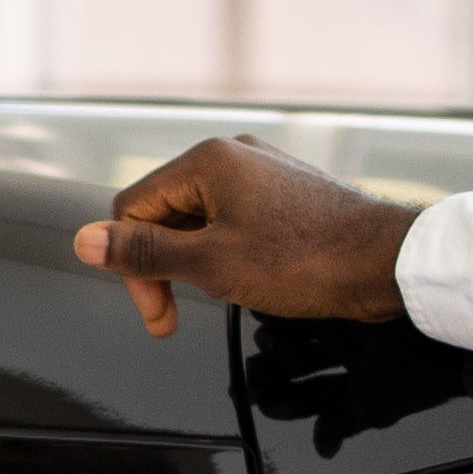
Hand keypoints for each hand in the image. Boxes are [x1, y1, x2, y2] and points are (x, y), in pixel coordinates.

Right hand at [76, 134, 418, 338]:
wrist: (386, 263)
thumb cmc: (309, 259)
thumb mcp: (212, 264)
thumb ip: (145, 253)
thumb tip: (86, 240)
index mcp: (207, 162)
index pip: (133, 208)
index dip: (132, 264)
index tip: (156, 308)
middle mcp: (233, 157)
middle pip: (164, 213)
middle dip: (164, 268)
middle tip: (174, 316)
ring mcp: (262, 174)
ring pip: (199, 220)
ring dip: (196, 264)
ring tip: (221, 295)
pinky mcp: (285, 194)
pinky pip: (233, 221)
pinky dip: (227, 253)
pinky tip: (248, 279)